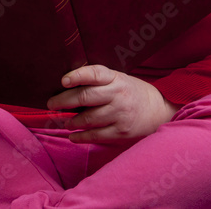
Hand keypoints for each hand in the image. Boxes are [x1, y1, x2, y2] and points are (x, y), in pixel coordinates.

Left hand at [46, 65, 179, 142]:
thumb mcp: (120, 80)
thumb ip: (99, 81)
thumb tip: (67, 86)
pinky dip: (80, 137)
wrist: (159, 111)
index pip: (96, 73)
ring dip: (71, 121)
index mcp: (117, 79)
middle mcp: (118, 95)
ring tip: (64, 121)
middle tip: (51, 104)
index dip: (78, 75)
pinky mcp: (121, 132)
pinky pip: (95, 135)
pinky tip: (73, 135)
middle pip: (85, 97)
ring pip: (87, 119)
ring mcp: (120, 114)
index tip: (63, 81)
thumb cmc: (132, 93)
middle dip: (63, 101)